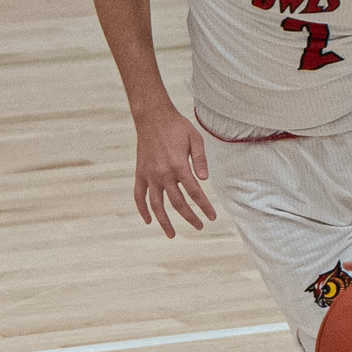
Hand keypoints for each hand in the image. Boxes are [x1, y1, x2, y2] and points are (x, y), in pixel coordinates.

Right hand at [132, 110, 215, 238]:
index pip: (195, 193)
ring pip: (156, 205)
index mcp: (179, 166)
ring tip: (171, 235)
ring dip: (164, 222)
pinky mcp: (140, 173)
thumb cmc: (177, 127)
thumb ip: (201, 160)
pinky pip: (139, 195)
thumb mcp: (195, 138)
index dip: (205, 206)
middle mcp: (163, 174)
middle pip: (178, 203)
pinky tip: (148, 220)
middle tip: (200, 226)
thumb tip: (205, 180)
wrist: (152, 117)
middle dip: (190, 217)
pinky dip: (142, 209)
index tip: (212, 217)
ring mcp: (150, 175)